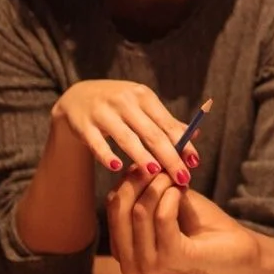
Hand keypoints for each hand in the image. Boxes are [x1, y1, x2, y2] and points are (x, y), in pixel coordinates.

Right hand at [51, 79, 197, 185]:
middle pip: (151, 132)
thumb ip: (165, 122)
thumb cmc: (119, 106)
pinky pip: (97, 142)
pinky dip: (106, 154)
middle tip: (182, 177)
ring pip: (126, 137)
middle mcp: (125, 101)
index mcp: (143, 96)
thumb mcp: (141, 106)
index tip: (195, 163)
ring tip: (155, 172)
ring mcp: (103, 112)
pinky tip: (116, 167)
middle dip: (169, 156)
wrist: (78, 97)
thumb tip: (195, 135)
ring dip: (141, 155)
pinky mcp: (84, 124)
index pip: (167, 123)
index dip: (183, 143)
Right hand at [106, 166, 257, 273]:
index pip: (113, 206)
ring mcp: (149, 265)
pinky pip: (162, 215)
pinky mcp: (171, 259)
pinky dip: (173, 195)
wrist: (236, 247)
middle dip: (139, 179)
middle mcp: (131, 264)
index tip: (149, 162)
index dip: (129, 178)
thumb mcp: (166, 199)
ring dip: (161, 184)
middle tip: (160, 164)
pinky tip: (183, 191)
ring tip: (177, 178)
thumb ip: (145, 188)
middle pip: (118, 208)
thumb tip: (132, 165)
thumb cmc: (200, 223)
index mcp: (124, 251)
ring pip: (139, 210)